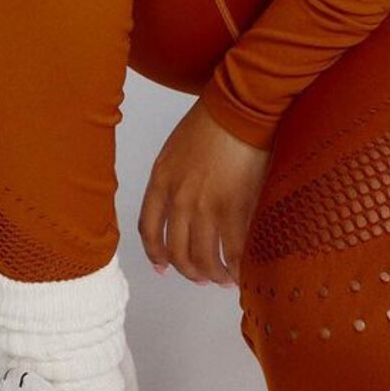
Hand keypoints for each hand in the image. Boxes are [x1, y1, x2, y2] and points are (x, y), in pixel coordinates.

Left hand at [138, 95, 270, 286]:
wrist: (237, 111)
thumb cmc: (210, 122)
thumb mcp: (175, 150)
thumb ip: (173, 180)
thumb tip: (183, 206)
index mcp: (160, 182)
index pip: (149, 229)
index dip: (156, 253)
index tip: (163, 267)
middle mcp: (178, 200)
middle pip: (178, 251)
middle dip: (189, 271)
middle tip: (200, 278)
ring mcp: (206, 207)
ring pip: (204, 257)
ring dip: (213, 274)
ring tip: (223, 279)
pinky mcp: (234, 209)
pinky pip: (232, 251)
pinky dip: (236, 268)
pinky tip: (241, 273)